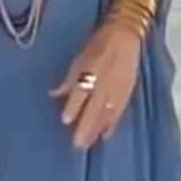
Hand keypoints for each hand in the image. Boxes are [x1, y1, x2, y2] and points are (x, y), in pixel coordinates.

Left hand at [53, 19, 141, 149]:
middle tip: (77, 145)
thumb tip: (54, 95)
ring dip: (97, 130)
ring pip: (106, 114)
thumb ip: (68, 80)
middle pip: (94, 109)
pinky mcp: (127, 92)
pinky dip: (112, 124)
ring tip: (88, 144)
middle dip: (85, 127)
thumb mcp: (79, 58)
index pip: (81, 92)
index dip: (73, 106)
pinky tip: (106, 136)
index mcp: (91, 71)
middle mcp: (104, 82)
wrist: (126, 35)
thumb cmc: (98, 45)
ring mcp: (117, 89)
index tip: (65, 120)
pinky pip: (119, 112)